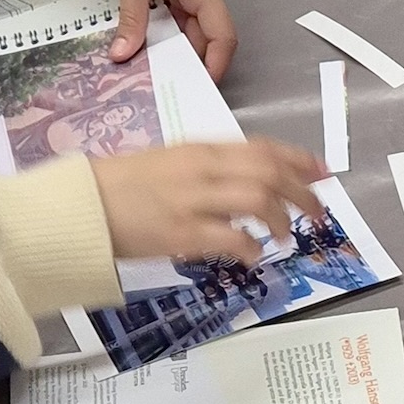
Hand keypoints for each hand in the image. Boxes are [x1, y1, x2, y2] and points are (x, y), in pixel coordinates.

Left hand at [89, 0, 235, 80]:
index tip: (196, 89)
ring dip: (175, 45)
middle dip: (189, 61)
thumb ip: (132, 21)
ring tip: (154, 68)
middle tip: (165, 85)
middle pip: (208, 36)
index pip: (223, 39)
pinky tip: (149, 41)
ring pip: (193, 26)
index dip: (214, 67)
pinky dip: (168, 29)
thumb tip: (124, 56)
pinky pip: (183, 13)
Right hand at [91, 139, 326, 263]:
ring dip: (280, 219)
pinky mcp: (181, 233)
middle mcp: (201, 169)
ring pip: (257, 198)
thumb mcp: (171, 163)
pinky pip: (231, 237)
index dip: (298, 159)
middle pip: (269, 171)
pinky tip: (254, 256)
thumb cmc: (122, 187)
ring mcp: (192, 200)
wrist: (81, 207)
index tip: (322, 172)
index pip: (261, 147)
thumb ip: (211, 170)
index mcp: (199, 149)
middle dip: (302, 191)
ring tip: (285, 235)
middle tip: (316, 211)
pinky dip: (251, 247)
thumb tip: (250, 183)